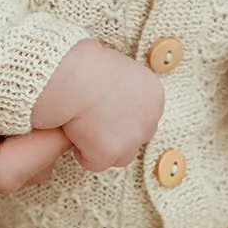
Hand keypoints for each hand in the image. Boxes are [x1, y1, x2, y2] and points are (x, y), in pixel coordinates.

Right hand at [32, 39, 164, 170]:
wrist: (74, 75)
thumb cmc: (88, 65)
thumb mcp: (120, 70)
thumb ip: (126, 89)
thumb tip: (117, 101)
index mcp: (154, 96)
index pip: (144, 117)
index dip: (122, 115)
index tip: (105, 110)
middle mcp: (149, 120)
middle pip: (137, 137)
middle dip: (117, 133)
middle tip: (94, 121)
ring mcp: (131, 139)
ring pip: (120, 156)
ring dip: (103, 147)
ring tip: (83, 129)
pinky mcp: (109, 152)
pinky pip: (95, 163)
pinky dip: (83, 153)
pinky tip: (73, 134)